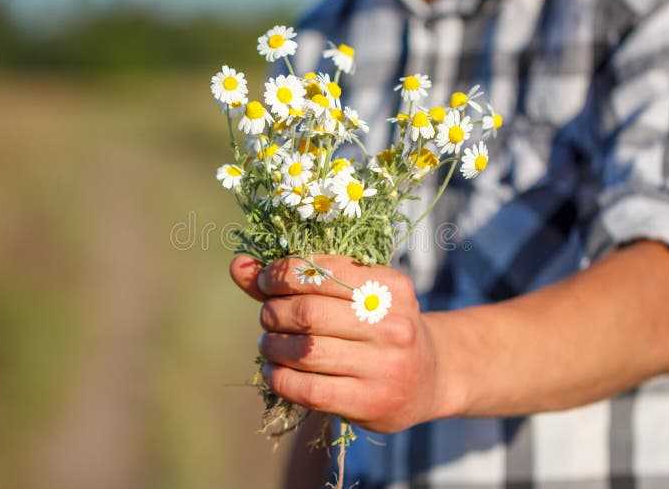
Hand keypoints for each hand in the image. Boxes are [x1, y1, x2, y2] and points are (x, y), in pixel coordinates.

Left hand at [230, 254, 444, 432]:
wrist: (430, 376)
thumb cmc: (379, 325)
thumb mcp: (354, 293)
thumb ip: (296, 279)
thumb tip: (238, 265)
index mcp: (390, 286)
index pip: (323, 271)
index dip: (282, 274)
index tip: (267, 282)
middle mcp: (393, 324)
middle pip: (309, 312)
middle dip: (273, 312)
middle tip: (267, 317)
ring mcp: (386, 366)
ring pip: (306, 351)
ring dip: (272, 346)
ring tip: (269, 343)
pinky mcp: (371, 402)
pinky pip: (310, 390)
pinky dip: (280, 378)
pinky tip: (274, 371)